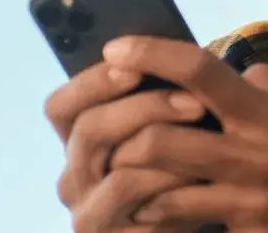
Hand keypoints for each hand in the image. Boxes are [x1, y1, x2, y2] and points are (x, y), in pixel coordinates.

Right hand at [45, 61, 211, 231]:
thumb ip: (155, 101)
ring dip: (163, 140)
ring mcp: (88, 211)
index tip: (132, 66)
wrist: (198, 228)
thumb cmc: (183, 180)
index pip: (62, 106)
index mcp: (80, 146)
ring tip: (206, 132)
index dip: (92, 82)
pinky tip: (199, 172)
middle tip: (195, 101)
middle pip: (89, 127)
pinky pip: (133, 195)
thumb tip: (167, 52)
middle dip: (145, 106)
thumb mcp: (167, 135)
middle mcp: (73, 178)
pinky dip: (167, 177)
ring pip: (116, 163)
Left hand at [98, 36, 267, 232]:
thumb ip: (264, 86)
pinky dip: (157, 215)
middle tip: (105, 131)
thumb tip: (222, 67)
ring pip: (162, 190)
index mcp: (267, 115)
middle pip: (160, 139)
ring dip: (131, 182)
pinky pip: (185, 223)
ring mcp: (248, 202)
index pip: (199, 72)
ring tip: (117, 173)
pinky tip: (149, 210)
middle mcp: (255, 156)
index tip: (114, 48)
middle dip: (122, 136)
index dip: (150, 55)